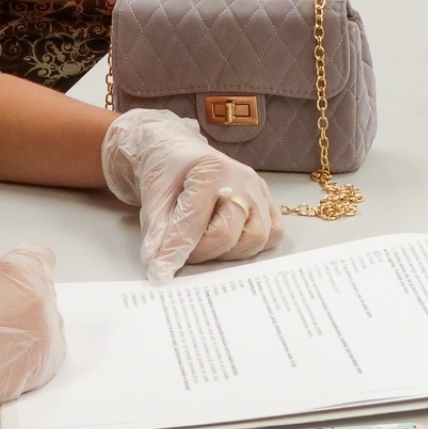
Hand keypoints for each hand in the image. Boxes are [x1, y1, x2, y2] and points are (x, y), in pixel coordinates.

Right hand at [0, 246, 62, 428]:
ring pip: (42, 324)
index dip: (17, 263)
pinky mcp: (39, 374)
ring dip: (23, 326)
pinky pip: (42, 354)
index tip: (4, 272)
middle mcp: (43, 308)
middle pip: (41, 291)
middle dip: (18, 294)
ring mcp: (45, 344)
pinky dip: (24, 353)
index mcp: (24, 274)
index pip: (39, 256)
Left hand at [101, 110, 282, 282]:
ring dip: (227, 252)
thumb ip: (157, 230)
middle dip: (200, 253)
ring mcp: (260, 192)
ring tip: (205, 244)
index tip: (160, 274)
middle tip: (181, 252)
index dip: (175, 251)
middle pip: (227, 234)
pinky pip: (272, 234)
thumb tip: (157, 264)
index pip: (194, 223)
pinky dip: (250, 245)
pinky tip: (230, 240)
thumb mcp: (155, 195)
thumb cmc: (170, 171)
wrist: (184, 154)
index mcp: (212, 171)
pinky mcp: (269, 203)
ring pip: (255, 239)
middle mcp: (243, 180)